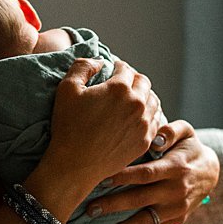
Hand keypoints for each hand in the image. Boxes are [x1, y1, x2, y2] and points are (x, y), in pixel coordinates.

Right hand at [45, 55, 165, 202]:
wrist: (78, 162)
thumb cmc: (69, 125)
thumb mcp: (67, 88)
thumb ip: (83, 66)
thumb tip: (99, 61)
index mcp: (119, 88)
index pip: (126, 69)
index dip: (117, 66)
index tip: (111, 69)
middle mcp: (137, 104)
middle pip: (144, 82)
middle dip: (132, 78)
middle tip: (121, 81)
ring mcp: (144, 124)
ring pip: (153, 101)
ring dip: (143, 95)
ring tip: (132, 97)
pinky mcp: (146, 141)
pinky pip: (155, 121)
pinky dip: (148, 114)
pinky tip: (137, 116)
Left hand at [87, 120, 220, 223]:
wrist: (211, 171)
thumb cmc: (189, 146)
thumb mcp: (185, 131)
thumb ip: (170, 131)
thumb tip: (155, 139)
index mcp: (176, 168)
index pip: (145, 174)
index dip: (123, 177)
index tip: (100, 179)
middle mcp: (176, 192)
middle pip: (140, 200)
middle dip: (113, 206)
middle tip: (89, 210)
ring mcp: (176, 209)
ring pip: (145, 222)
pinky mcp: (175, 220)